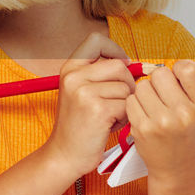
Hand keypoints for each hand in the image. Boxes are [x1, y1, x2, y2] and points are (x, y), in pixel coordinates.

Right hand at [45, 33, 136, 173]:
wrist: (65, 155)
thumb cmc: (78, 125)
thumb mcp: (79, 91)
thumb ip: (98, 73)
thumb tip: (130, 62)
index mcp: (69, 68)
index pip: (97, 40)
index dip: (115, 50)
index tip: (121, 65)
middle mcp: (73, 77)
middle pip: (119, 65)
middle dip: (126, 84)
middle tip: (117, 101)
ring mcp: (84, 92)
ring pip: (126, 87)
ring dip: (124, 104)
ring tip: (109, 116)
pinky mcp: (97, 109)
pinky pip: (127, 105)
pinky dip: (124, 118)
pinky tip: (109, 125)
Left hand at [127, 54, 194, 180]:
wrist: (179, 165)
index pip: (188, 68)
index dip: (180, 69)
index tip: (181, 79)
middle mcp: (184, 115)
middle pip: (161, 74)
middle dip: (162, 80)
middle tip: (168, 94)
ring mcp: (162, 122)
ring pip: (144, 85)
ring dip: (148, 92)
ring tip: (159, 106)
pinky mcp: (143, 129)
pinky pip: (132, 100)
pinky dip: (137, 104)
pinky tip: (148, 115)